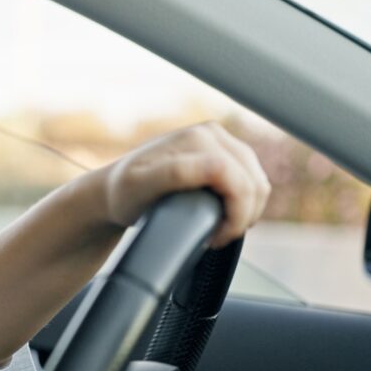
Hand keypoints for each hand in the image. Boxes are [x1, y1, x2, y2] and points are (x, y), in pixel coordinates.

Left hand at [99, 122, 270, 247]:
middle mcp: (211, 134)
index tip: (214, 236)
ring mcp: (219, 140)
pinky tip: (225, 216)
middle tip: (216, 237)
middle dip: (243, 217)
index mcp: (197, 140)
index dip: (236, 215)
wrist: (113, 189)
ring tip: (219, 229)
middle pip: (254, 182)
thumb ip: (177, 174)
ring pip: (257, 182)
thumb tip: (216, 166)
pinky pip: (251, 179)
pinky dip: (245, 203)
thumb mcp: (141, 187)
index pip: (240, 180)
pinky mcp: (223, 151)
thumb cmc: (124, 193)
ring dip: (247, 211)